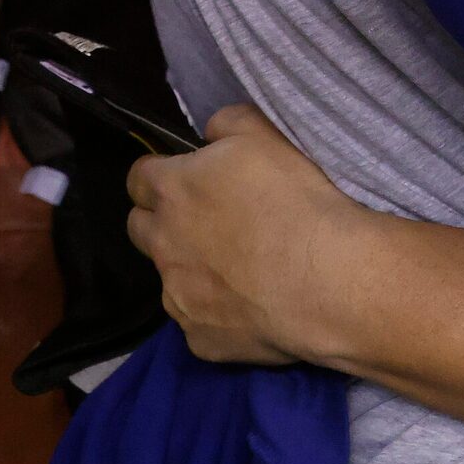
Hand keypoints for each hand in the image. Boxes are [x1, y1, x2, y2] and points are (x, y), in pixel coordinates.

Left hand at [126, 104, 355, 365]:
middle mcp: (162, 244)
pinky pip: (198, 321)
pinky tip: (253, 306)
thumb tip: (209, 135)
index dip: (161, 174)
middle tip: (208, 222)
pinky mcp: (198, 339)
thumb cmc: (294, 201)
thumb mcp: (264, 136)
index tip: (188, 178)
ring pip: (169, 277)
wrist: (325, 282)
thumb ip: (226, 124)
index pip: (138, 177)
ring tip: (240, 269)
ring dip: (191, 269)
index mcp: (173, 190)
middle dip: (163, 222)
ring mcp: (177, 297)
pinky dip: (218, 312)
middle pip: (139, 228)